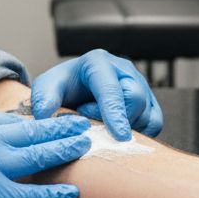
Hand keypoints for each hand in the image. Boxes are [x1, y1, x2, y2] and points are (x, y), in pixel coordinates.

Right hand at [0, 111, 90, 197]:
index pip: (9, 119)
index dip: (35, 122)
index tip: (53, 123)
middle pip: (29, 130)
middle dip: (59, 129)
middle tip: (83, 126)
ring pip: (35, 155)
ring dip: (64, 150)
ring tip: (85, 146)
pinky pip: (30, 194)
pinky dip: (54, 193)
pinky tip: (72, 193)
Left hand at [31, 49, 162, 139]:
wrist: (76, 89)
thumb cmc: (63, 87)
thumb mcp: (47, 87)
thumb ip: (44, 98)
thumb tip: (45, 114)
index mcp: (98, 62)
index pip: (112, 89)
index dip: (115, 113)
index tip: (119, 135)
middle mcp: (124, 70)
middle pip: (135, 100)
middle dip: (116, 119)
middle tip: (91, 122)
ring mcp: (140, 84)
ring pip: (148, 113)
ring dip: (127, 127)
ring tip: (103, 124)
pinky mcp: (149, 101)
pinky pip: (155, 122)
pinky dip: (141, 132)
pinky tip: (120, 131)